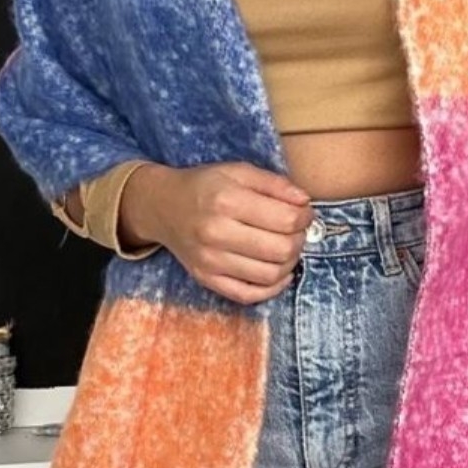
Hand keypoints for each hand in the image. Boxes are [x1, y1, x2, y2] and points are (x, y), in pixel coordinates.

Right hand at [121, 162, 312, 304]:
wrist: (162, 207)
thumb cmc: (205, 186)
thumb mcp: (238, 171)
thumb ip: (274, 183)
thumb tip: (304, 201)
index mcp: (226, 201)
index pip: (286, 219)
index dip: (305, 217)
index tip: (304, 212)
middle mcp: (216, 233)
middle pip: (282, 250)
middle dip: (299, 240)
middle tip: (296, 231)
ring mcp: (210, 261)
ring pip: (270, 275)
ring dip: (290, 263)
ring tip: (286, 247)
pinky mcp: (206, 279)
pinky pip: (249, 295)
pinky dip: (272, 288)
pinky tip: (279, 272)